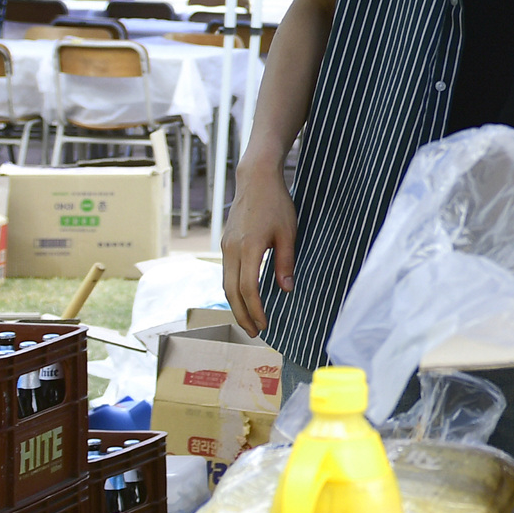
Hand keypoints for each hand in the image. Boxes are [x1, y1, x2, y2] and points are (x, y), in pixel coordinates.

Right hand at [221, 165, 296, 335]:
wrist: (256, 180)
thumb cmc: (276, 204)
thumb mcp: (288, 233)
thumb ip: (285, 262)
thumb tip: (286, 290)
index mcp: (248, 248)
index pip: (248, 289)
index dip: (256, 310)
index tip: (265, 325)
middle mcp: (231, 250)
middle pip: (231, 292)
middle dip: (242, 315)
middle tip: (253, 333)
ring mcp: (225, 247)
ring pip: (226, 284)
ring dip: (236, 305)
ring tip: (247, 320)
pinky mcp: (225, 243)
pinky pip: (227, 273)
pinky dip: (234, 290)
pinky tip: (244, 298)